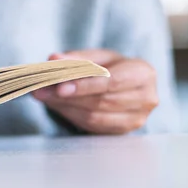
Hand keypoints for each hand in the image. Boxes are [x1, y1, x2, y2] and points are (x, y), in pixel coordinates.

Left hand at [32, 49, 158, 133]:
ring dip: (65, 107)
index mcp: (143, 73)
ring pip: (95, 116)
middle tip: (41, 90)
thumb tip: (54, 59)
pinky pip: (93, 126)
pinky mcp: (123, 131)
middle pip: (102, 101)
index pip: (112, 82)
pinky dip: (71, 116)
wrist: (125, 83)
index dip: (85, 85)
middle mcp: (146, 98)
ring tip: (43, 96)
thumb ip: (76, 58)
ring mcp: (137, 118)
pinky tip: (56, 105)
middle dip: (68, 97)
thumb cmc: (111, 66)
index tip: (60, 86)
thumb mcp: (96, 56)